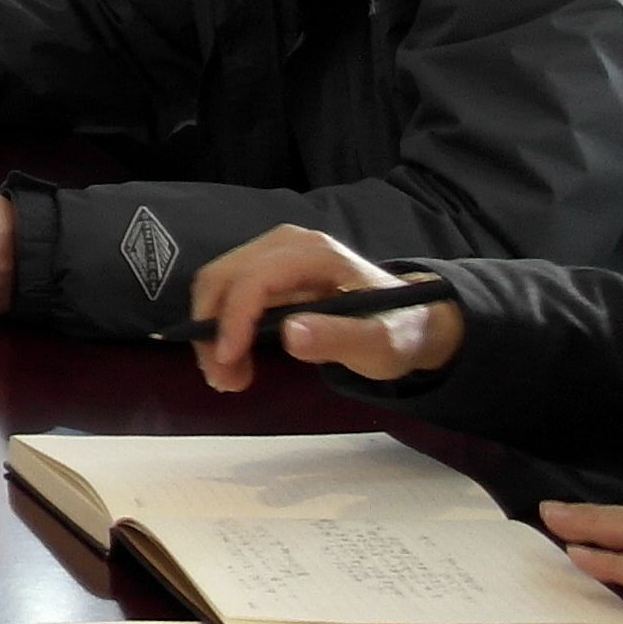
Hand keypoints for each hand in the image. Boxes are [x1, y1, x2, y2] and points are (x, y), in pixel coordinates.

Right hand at [188, 226, 468, 390]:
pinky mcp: (265, 269)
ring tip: (229, 377)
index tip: (228, 363)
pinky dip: (219, 326)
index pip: (256, 278)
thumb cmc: (398, 331)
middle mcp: (286, 244)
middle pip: (224, 276)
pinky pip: (227, 291)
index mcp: (316, 254)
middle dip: (212, 329)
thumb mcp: (381, 344)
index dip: (234, 319)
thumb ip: (340, 338)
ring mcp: (272, 253)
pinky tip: (234, 357)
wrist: (411, 319)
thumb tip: (289, 334)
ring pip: (217, 284)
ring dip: (211, 331)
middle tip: (223, 379)